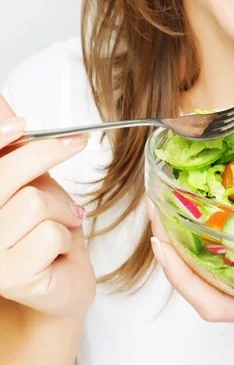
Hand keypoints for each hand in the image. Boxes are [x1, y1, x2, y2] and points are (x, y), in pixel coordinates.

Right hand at [0, 95, 95, 316]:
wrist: (63, 279)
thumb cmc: (45, 229)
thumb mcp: (31, 181)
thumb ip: (13, 149)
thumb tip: (3, 104)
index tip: (21, 124)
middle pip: (6, 173)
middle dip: (46, 152)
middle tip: (76, 142)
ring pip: (34, 201)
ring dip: (62, 208)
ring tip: (63, 221)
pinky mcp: (10, 276)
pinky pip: (50, 233)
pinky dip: (66, 235)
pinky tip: (58, 249)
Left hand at [148, 201, 233, 364]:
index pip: (212, 303)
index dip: (180, 275)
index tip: (160, 240)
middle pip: (201, 283)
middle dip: (174, 250)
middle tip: (160, 207)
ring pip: (214, 278)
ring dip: (191, 248)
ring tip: (180, 208)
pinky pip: (233, 274)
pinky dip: (217, 252)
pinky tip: (220, 225)